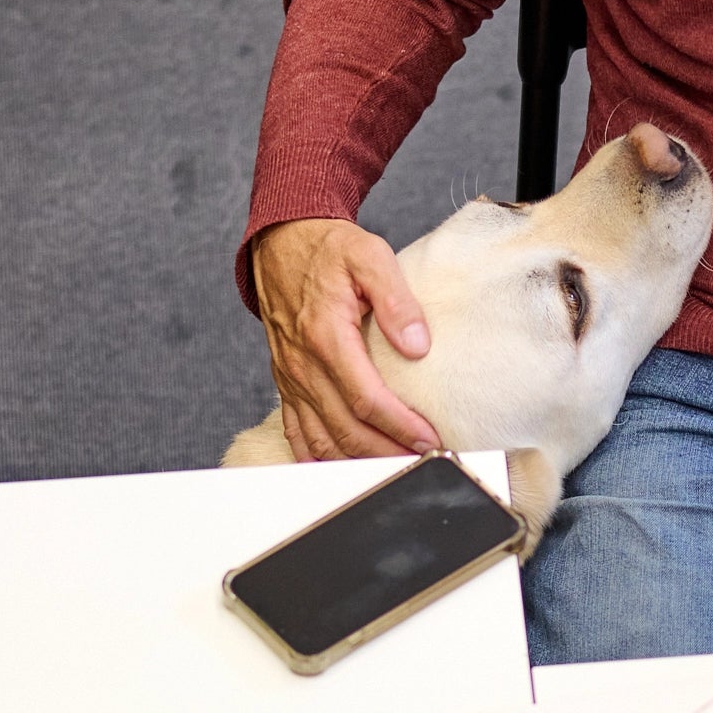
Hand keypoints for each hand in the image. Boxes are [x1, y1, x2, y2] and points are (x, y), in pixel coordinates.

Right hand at [250, 218, 441, 458]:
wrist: (282, 243)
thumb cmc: (329, 250)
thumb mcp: (370, 256)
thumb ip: (396, 299)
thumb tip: (418, 344)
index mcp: (326, 335)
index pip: (366, 399)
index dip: (400, 426)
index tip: (430, 439)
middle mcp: (304, 364)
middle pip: (346, 429)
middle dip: (386, 453)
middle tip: (422, 462)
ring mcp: (292, 377)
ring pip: (321, 439)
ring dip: (358, 462)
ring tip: (394, 470)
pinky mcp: (286, 382)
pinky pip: (297, 431)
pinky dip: (319, 458)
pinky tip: (344, 468)